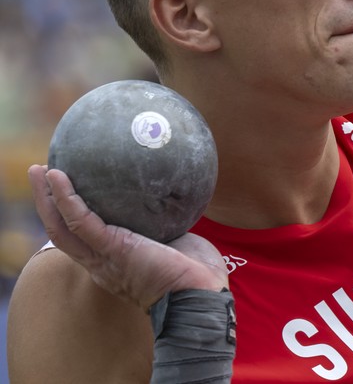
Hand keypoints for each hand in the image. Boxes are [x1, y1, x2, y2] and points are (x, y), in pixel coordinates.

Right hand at [29, 165, 227, 311]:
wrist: (201, 295)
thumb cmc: (195, 273)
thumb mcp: (175, 241)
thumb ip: (167, 223)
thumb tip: (176, 197)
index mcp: (115, 262)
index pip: (84, 238)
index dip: (71, 215)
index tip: (68, 190)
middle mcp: (102, 263)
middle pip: (63, 232)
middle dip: (48, 203)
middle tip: (41, 173)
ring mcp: (104, 257)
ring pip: (61, 227)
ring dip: (47, 197)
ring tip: (39, 170)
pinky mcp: (112, 249)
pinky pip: (80, 220)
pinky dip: (65, 198)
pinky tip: (58, 177)